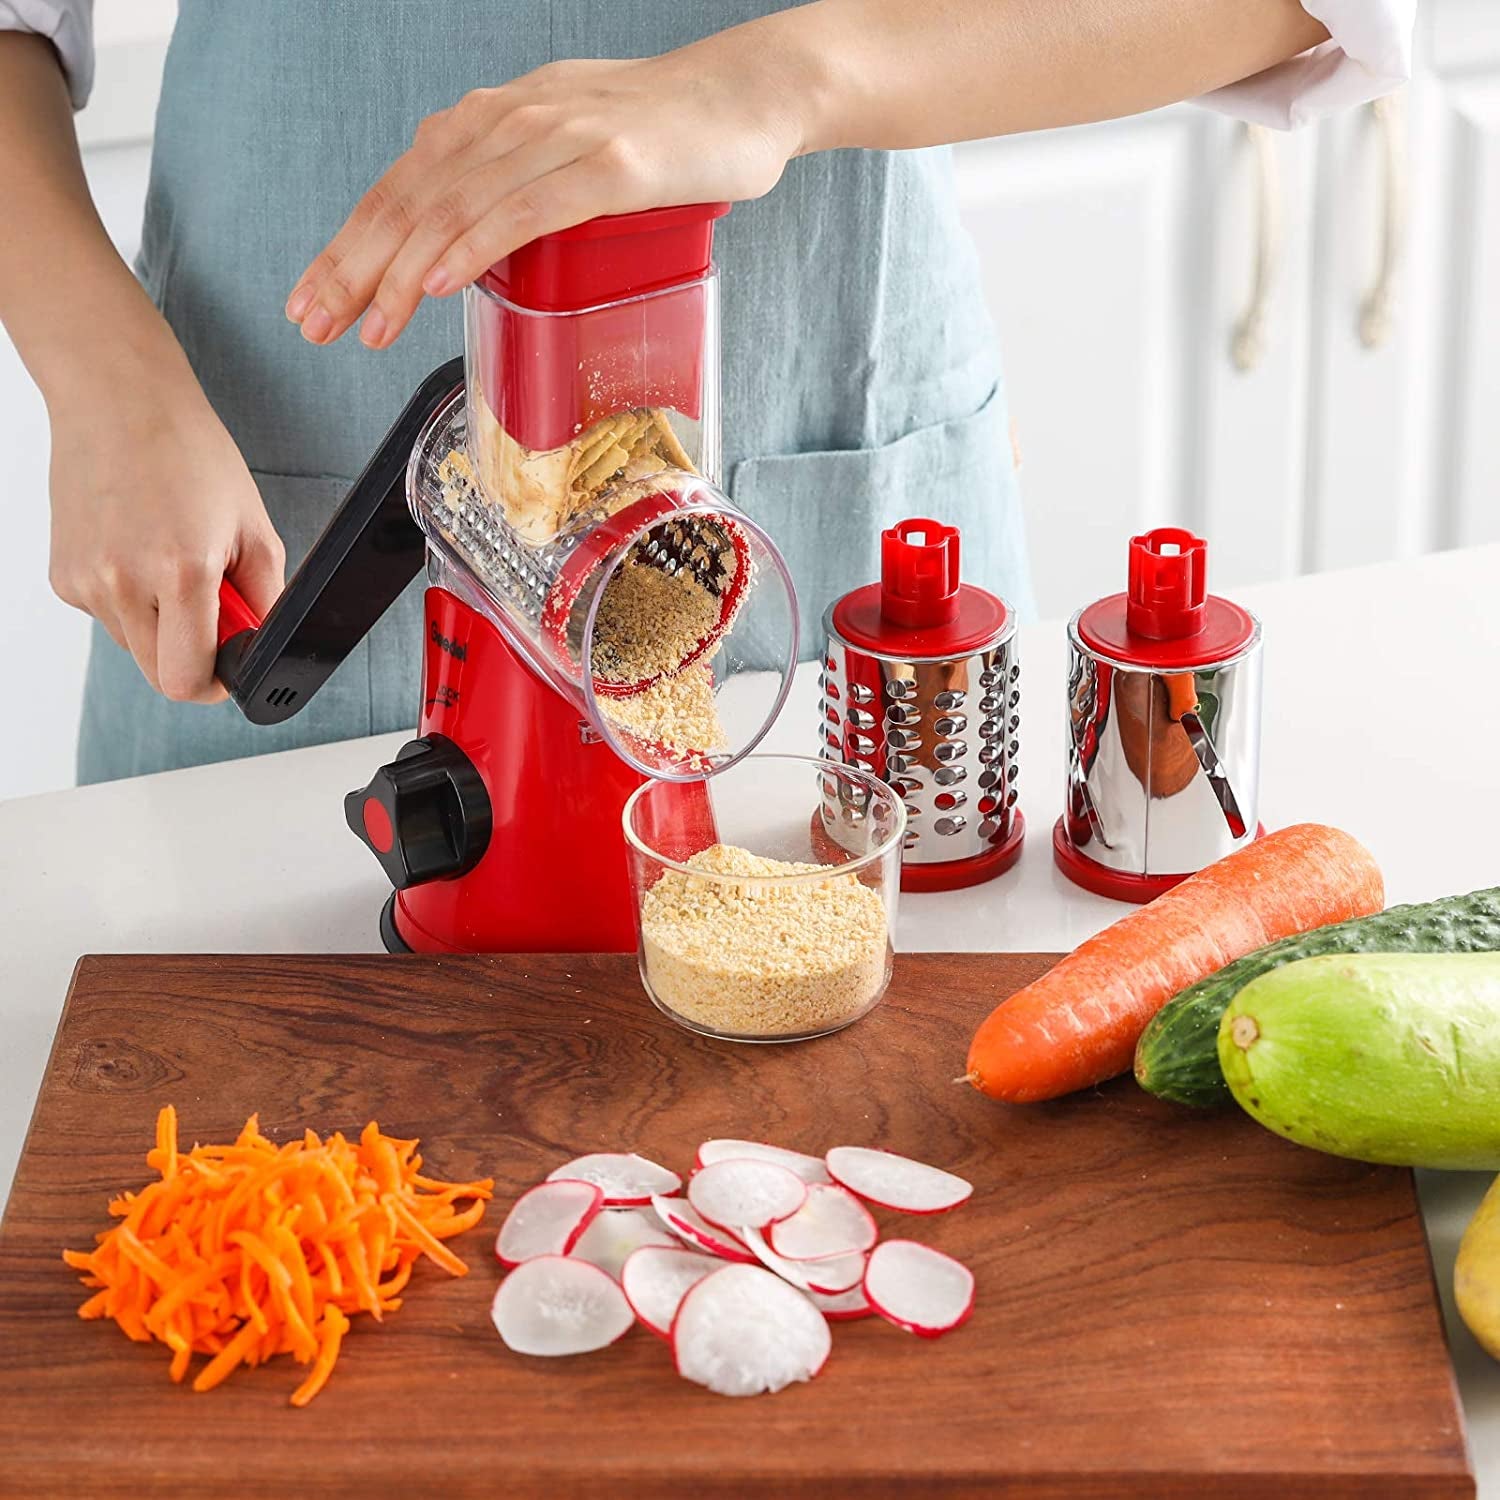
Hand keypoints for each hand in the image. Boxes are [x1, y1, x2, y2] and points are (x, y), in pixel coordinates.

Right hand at [47, 378, 285, 702]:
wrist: (119, 401)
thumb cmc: (189, 454)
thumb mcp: (253, 528)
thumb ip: (265, 600)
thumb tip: (262, 647)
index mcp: (181, 572)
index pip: (188, 680)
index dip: (215, 684)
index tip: (227, 670)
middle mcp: (124, 583)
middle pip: (160, 674)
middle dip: (192, 656)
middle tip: (211, 610)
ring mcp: (86, 582)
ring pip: (135, 646)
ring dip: (163, 625)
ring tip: (173, 563)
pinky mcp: (62, 576)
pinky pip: (109, 616)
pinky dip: (132, 600)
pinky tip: (140, 550)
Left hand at [285, 39, 815, 349]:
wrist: (748, 96)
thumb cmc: (667, 135)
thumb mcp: (572, 150)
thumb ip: (519, 185)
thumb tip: (474, 241)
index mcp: (496, 118)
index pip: (403, 184)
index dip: (350, 242)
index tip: (314, 296)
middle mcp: (512, 119)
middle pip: (412, 198)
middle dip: (353, 266)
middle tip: (313, 323)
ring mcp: (558, 139)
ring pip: (455, 208)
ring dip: (398, 271)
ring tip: (364, 324)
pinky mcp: (608, 167)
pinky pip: (524, 210)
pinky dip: (472, 246)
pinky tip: (432, 282)